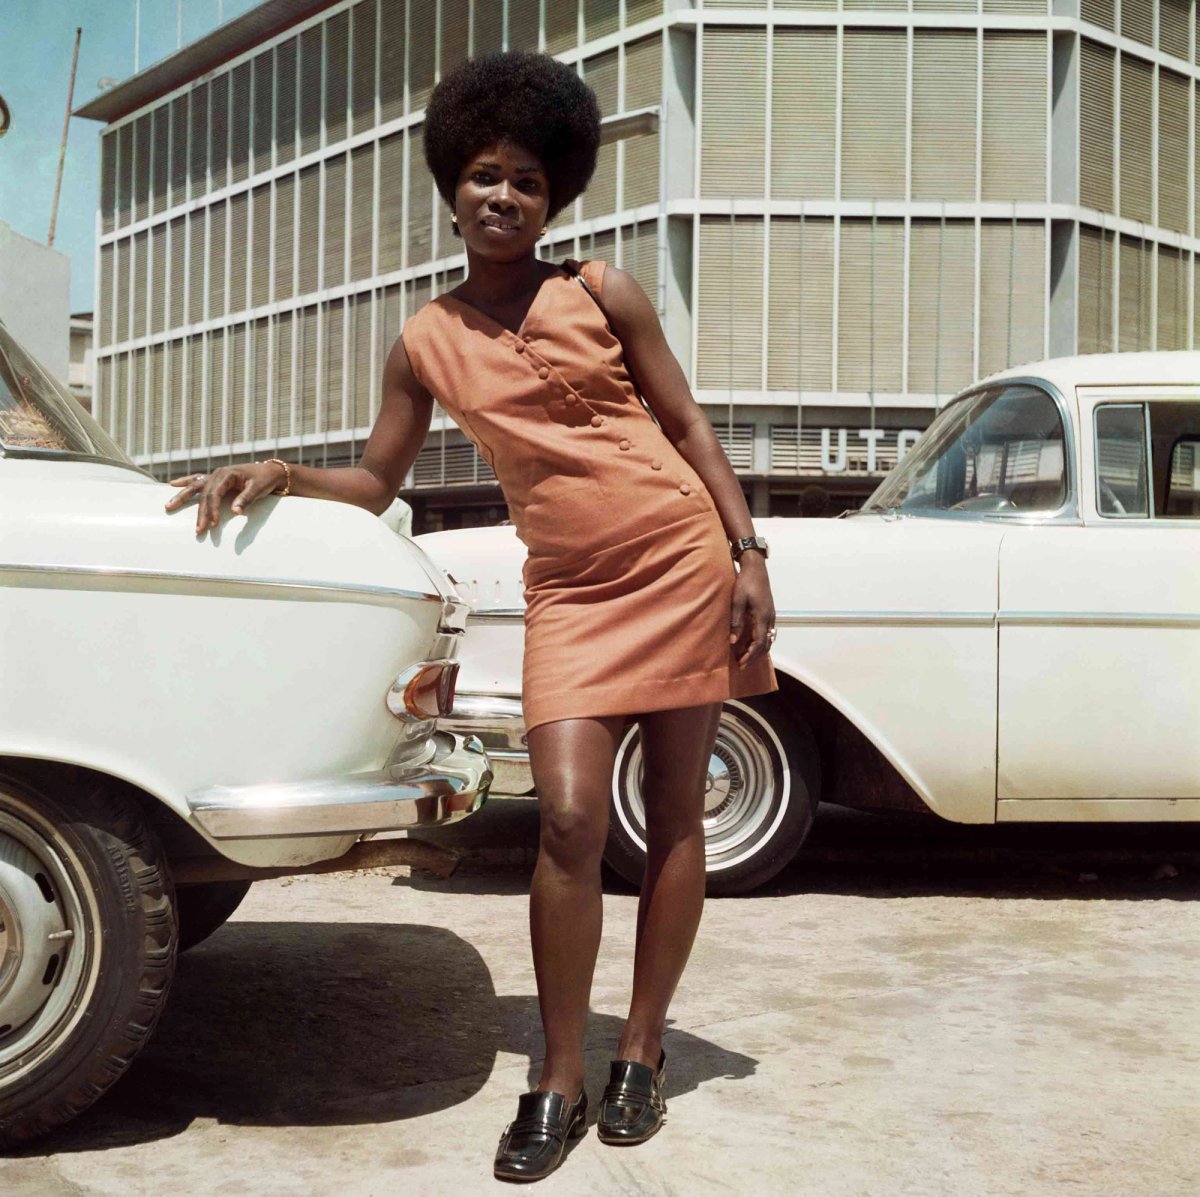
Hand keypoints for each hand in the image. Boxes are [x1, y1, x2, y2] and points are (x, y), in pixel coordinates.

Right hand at [164, 462, 285, 532]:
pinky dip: (186, 482)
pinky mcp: (216, 479)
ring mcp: (215, 476)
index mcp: (227, 474)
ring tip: (169, 506)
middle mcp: (217, 474)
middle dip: (200, 512)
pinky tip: (173, 484)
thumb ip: (246, 499)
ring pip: (195, 487)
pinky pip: (197, 480)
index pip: (214, 494)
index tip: (214, 524)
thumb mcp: (258, 489)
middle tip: (198, 529)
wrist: (271, 471)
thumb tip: (235, 512)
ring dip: (182, 497)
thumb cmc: (264, 479)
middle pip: (204, 494)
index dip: (213, 510)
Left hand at [729, 555, 775, 667]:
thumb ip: (736, 622)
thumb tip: (733, 641)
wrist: (756, 568)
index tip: (740, 663)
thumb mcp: (737, 601)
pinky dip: (762, 642)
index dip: (750, 655)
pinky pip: (769, 632)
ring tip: (747, 657)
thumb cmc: (745, 582)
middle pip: (766, 644)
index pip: (759, 643)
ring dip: (759, 650)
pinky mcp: (769, 612)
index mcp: (762, 616)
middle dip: (754, 657)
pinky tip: (753, 644)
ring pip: (769, 639)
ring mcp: (771, 615)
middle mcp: (770, 618)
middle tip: (742, 665)